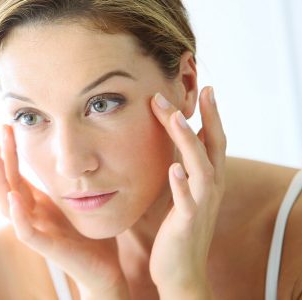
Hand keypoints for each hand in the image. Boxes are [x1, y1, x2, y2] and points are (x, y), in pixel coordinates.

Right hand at [0, 126, 129, 298]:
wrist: (104, 268)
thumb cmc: (87, 235)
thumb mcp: (72, 200)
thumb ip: (60, 182)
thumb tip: (60, 152)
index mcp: (36, 203)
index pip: (13, 172)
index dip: (3, 150)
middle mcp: (31, 215)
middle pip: (7, 182)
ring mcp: (38, 230)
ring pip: (9, 205)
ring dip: (0, 181)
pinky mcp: (49, 248)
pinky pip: (27, 232)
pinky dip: (18, 216)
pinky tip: (13, 197)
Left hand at [149, 87, 225, 298]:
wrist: (180, 272)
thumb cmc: (178, 230)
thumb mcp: (183, 192)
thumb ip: (184, 168)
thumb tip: (183, 141)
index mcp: (207, 180)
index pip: (213, 141)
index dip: (211, 116)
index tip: (204, 89)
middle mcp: (209, 189)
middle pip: (212, 147)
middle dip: (206, 118)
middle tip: (196, 89)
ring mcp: (199, 206)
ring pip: (200, 168)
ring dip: (189, 142)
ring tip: (176, 118)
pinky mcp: (186, 224)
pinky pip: (186, 202)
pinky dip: (181, 185)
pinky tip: (173, 169)